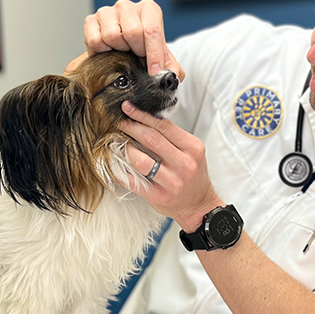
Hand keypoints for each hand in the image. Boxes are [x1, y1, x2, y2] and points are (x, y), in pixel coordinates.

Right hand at [83, 0, 184, 79]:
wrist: (122, 50)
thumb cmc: (144, 50)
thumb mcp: (162, 58)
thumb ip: (172, 67)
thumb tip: (173, 74)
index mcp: (149, 9)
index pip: (152, 30)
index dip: (154, 54)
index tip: (154, 71)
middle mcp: (127, 6)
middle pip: (132, 32)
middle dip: (136, 51)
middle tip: (137, 56)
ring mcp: (107, 11)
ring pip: (112, 36)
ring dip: (119, 50)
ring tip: (123, 51)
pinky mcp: (90, 20)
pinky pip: (95, 41)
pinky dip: (103, 51)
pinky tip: (109, 51)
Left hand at [120, 102, 221, 230]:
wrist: (199, 205)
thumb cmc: (193, 176)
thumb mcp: (191, 153)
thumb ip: (172, 138)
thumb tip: (144, 121)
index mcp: (192, 148)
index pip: (164, 126)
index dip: (142, 115)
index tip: (128, 108)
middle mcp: (184, 164)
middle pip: (151, 139)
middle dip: (131, 127)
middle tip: (119, 122)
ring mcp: (172, 182)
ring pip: (141, 160)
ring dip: (125, 149)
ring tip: (118, 143)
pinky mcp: (159, 196)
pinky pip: (134, 181)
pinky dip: (121, 171)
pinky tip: (115, 164)